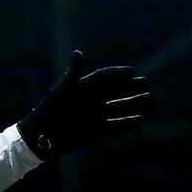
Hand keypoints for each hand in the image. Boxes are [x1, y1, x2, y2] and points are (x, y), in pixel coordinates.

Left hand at [20, 51, 152, 160]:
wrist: (42, 138)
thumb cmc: (49, 111)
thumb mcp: (63, 91)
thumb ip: (73, 73)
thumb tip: (78, 53)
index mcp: (82, 87)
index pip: (104, 77)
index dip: (118, 74)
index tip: (132, 73)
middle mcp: (89, 100)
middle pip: (114, 91)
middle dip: (130, 87)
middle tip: (146, 84)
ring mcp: (93, 115)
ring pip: (117, 107)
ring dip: (133, 103)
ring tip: (149, 99)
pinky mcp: (94, 130)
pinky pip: (114, 125)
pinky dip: (126, 123)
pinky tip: (140, 120)